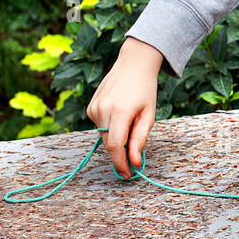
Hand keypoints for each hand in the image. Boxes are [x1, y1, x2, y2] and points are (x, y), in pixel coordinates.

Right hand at [85, 36, 161, 180]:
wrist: (133, 64)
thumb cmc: (145, 89)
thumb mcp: (149, 114)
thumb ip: (140, 139)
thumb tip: (135, 162)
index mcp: (120, 111)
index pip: (115, 146)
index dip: (120, 163)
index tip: (126, 174)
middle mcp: (103, 109)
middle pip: (109, 143)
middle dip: (120, 153)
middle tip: (133, 156)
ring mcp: (94, 107)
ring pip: (103, 136)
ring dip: (116, 137)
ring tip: (130, 121)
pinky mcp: (90, 107)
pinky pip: (99, 125)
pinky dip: (109, 127)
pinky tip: (119, 112)